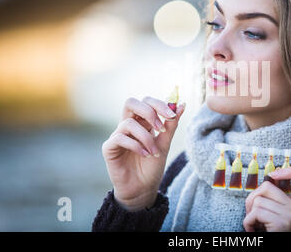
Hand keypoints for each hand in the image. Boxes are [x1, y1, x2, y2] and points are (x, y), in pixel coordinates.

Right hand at [102, 96, 185, 210]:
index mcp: (141, 122)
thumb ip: (171, 125)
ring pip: (128, 123)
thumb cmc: (152, 167)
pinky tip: (145, 155)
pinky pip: (120, 138)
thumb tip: (182, 104)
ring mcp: (117, 136)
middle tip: (161, 127)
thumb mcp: (165, 144)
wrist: (143, 189)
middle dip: (149, 112)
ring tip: (154, 152)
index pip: (146, 102)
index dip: (159, 104)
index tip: (172, 115)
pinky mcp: (109, 148)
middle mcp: (128, 126)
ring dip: (146, 137)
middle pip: (131, 102)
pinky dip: (136, 145)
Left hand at [243, 167, 290, 231]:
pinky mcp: (282, 224)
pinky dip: (247, 222)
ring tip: (254, 224)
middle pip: (267, 185)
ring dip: (248, 213)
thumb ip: (274, 199)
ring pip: (258, 200)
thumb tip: (268, 178)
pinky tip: (252, 230)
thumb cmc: (268, 232)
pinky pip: (255, 213)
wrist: (272, 249)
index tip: (274, 174)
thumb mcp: (274, 214)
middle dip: (252, 197)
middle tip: (252, 213)